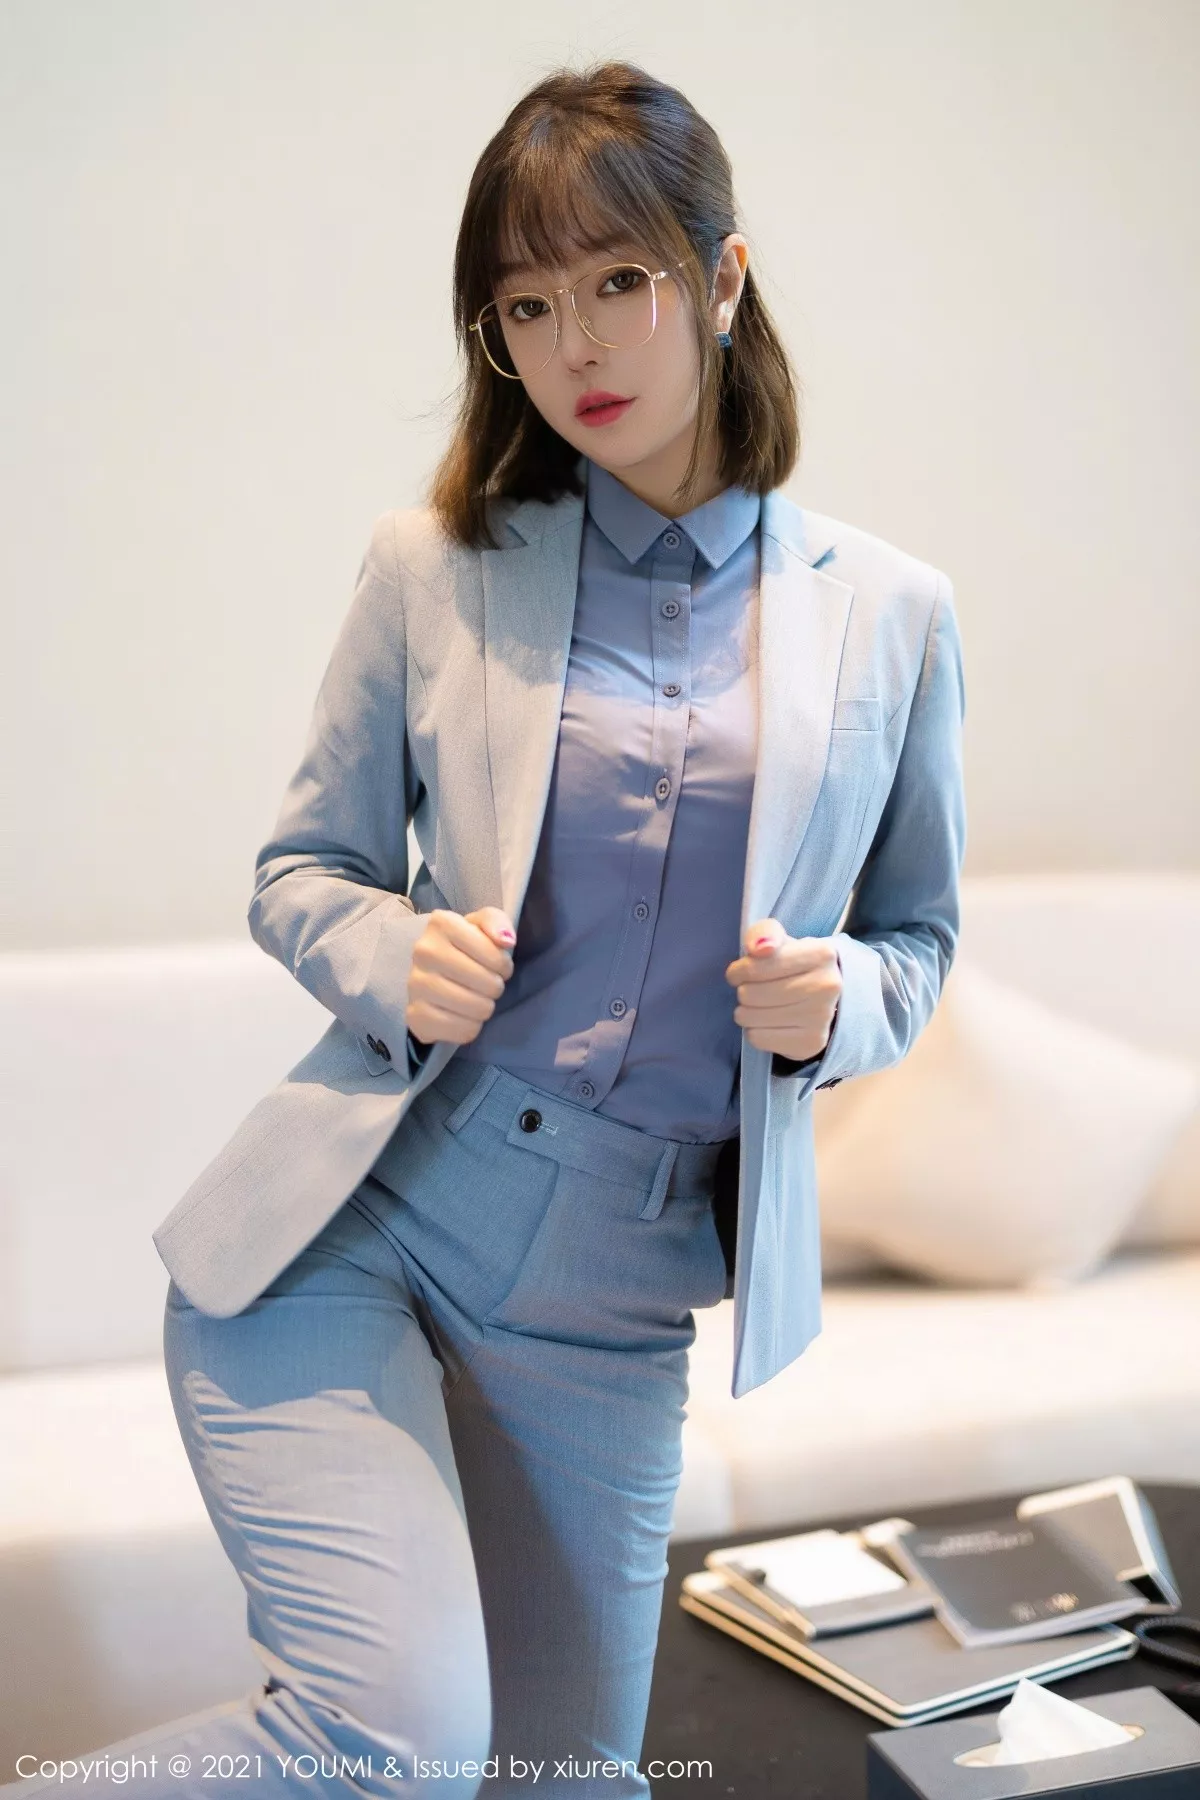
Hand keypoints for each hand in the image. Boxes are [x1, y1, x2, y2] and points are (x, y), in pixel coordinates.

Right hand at [405, 907, 516, 1049]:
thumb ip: (497, 922)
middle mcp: (423, 952)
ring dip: (486, 1007)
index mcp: (441, 924)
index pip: (494, 955)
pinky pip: (463, 1030)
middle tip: (488, 983)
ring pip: (477, 1008)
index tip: (497, 965)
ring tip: (478, 998)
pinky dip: (471, 1027)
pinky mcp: (415, 1016)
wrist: (431, 973)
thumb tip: (507, 941)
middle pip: (487, 982)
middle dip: (496, 986)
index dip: (504, 964)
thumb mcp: (482, 925)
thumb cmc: (465, 946)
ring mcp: (415, 985)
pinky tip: (464, 1015)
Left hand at [724, 919, 841, 1060]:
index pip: (757, 965)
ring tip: (757, 1006)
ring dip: (746, 1012)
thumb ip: (764, 933)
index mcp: (821, 954)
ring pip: (752, 1018)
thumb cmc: (795, 965)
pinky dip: (755, 1031)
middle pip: (751, 994)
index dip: (739, 970)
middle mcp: (827, 986)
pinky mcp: (811, 1043)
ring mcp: (821, 1018)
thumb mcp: (780, 941)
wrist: (827, 998)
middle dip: (743, 991)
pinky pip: (758, 1039)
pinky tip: (768, 1022)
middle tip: (750, 990)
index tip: (739, 973)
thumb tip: (760, 948)